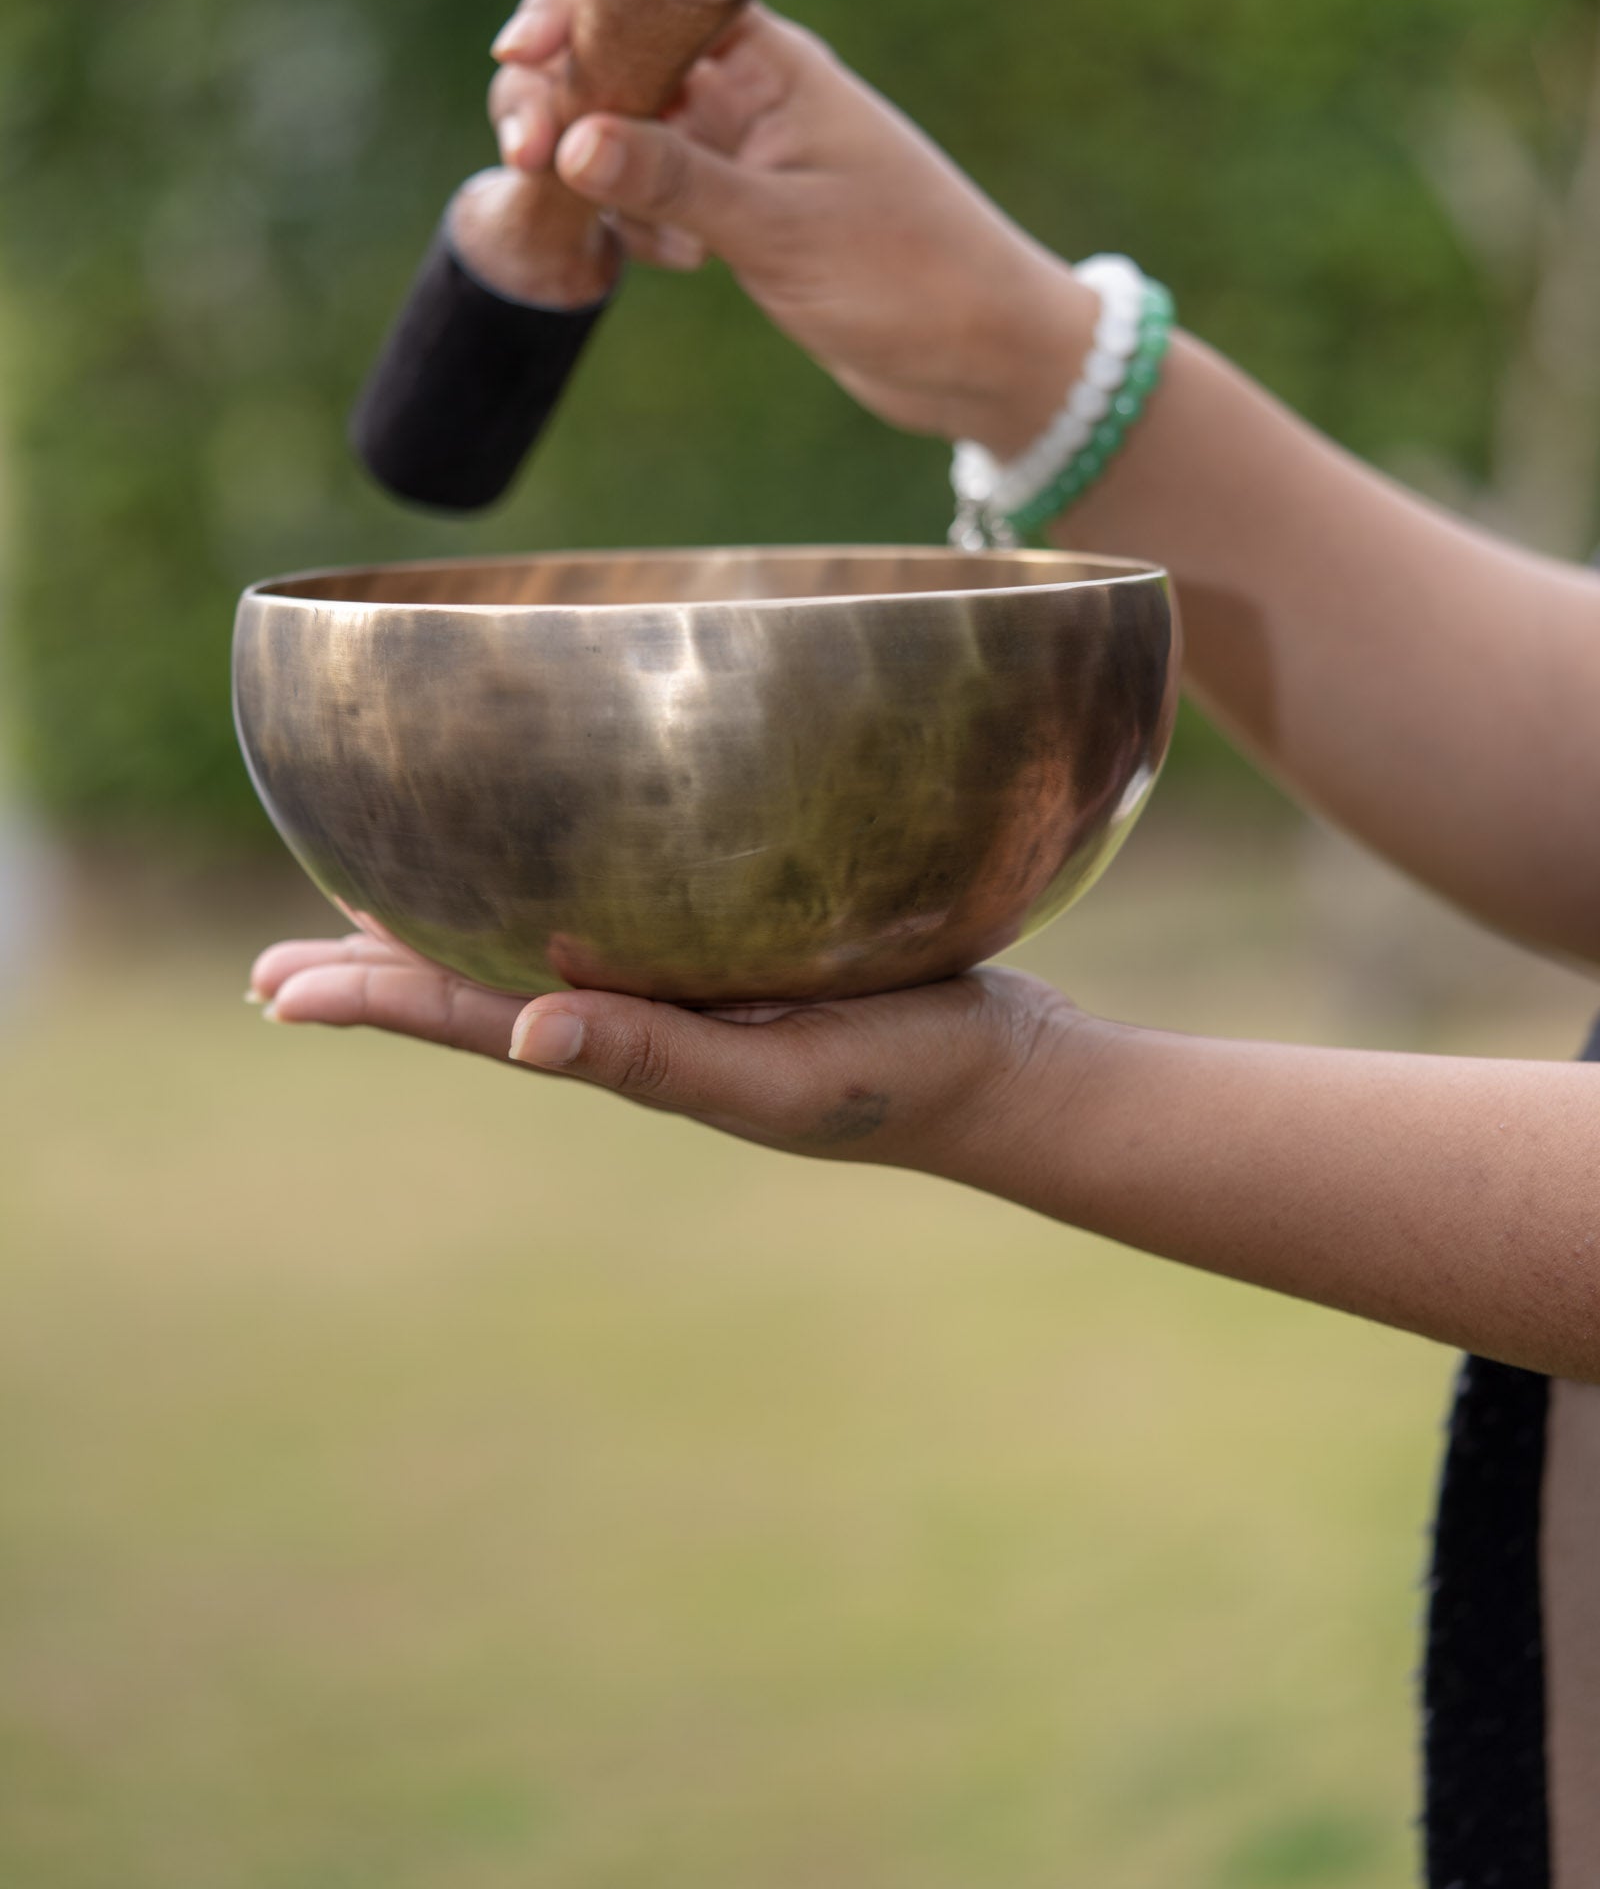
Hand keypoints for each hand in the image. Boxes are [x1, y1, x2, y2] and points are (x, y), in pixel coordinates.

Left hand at [247, 933, 1079, 1172]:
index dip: (376, 1000)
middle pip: (478, 992)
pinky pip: (607, 918)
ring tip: (353, 927)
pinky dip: (537, 902)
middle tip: (271, 976)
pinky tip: (527, 878)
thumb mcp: (780, 1081)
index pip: (477, 1021)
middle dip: (375, 978)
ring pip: (530, 954)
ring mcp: (683, 987)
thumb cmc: (903, 1079)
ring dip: (438, 944)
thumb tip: (527, 1033)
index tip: (279, 991)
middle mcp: (639, 1018)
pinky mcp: (734, 948)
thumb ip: (661, 1059)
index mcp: (633, 1050)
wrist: (1007, 1073)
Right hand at [481, 0, 1095, 453]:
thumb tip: (573, 142)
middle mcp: (752, 92)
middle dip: (558, 97)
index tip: (519, 57)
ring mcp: (743, 153)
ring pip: (626, 129)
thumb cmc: (911, 277)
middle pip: (617, 56)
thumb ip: (678, 184)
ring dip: (589, 165)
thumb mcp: (785, 231)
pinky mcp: (742, 213)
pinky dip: (634, 216)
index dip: (571, 8)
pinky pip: (653, 191)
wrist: (984, 355)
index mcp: (772, 61)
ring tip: (601, 223)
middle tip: (527, 160)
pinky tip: (667, 262)